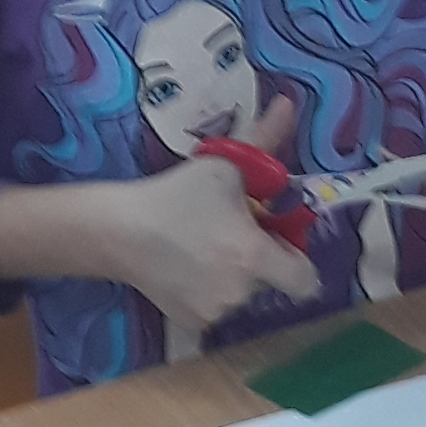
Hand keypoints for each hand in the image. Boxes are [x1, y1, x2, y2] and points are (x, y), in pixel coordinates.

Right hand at [110, 150, 324, 334]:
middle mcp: (241, 292)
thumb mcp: (223, 164)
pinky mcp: (193, 322)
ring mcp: (216, 312)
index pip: (305, 280)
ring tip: (202, 246)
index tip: (276, 240)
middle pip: (272, 281)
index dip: (297, 258)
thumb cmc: (176, 195)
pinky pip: (217, 307)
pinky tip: (186, 266)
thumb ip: (264, 140)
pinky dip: (210, 291)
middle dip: (260, 259)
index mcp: (254, 256)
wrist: (120, 230)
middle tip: (230, 232)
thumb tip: (289, 104)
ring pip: (243, 294)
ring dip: (234, 274)